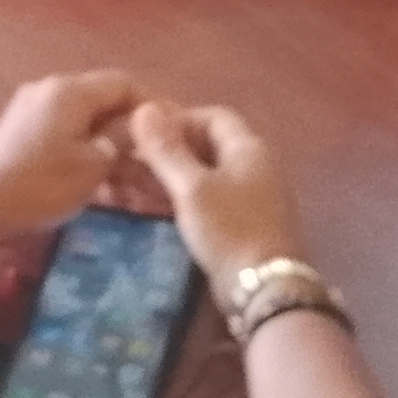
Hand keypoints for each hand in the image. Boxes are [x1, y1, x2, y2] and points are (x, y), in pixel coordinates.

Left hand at [0, 69, 153, 253]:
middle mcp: (49, 90)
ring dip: (112, 146)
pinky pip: (66, 134)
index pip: (123, 83)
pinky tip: (104, 183)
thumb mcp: (94, 165)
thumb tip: (143, 124)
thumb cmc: (43, 186)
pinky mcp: (22, 133)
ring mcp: (32, 110)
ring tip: (135, 178)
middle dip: (133, 130)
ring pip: (86, 121)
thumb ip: (124, 137)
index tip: (176, 130)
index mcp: (68, 91)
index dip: (154, 104)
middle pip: (104, 101)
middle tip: (157, 157)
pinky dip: (88, 153)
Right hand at [125, 101, 306, 304]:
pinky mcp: (243, 225)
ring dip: (170, 178)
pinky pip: (209, 201)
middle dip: (169, 151)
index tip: (143, 136)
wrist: (266, 290)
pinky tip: (153, 210)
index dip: (177, 120)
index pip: (212, 117)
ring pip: (205, 176)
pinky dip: (181, 200)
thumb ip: (167, 150)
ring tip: (132, 187)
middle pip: (208, 147)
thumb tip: (144, 108)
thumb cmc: (230, 229)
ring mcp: (252, 198)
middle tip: (131, 163)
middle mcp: (255, 167)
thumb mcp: (192, 188)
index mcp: (249, 148)